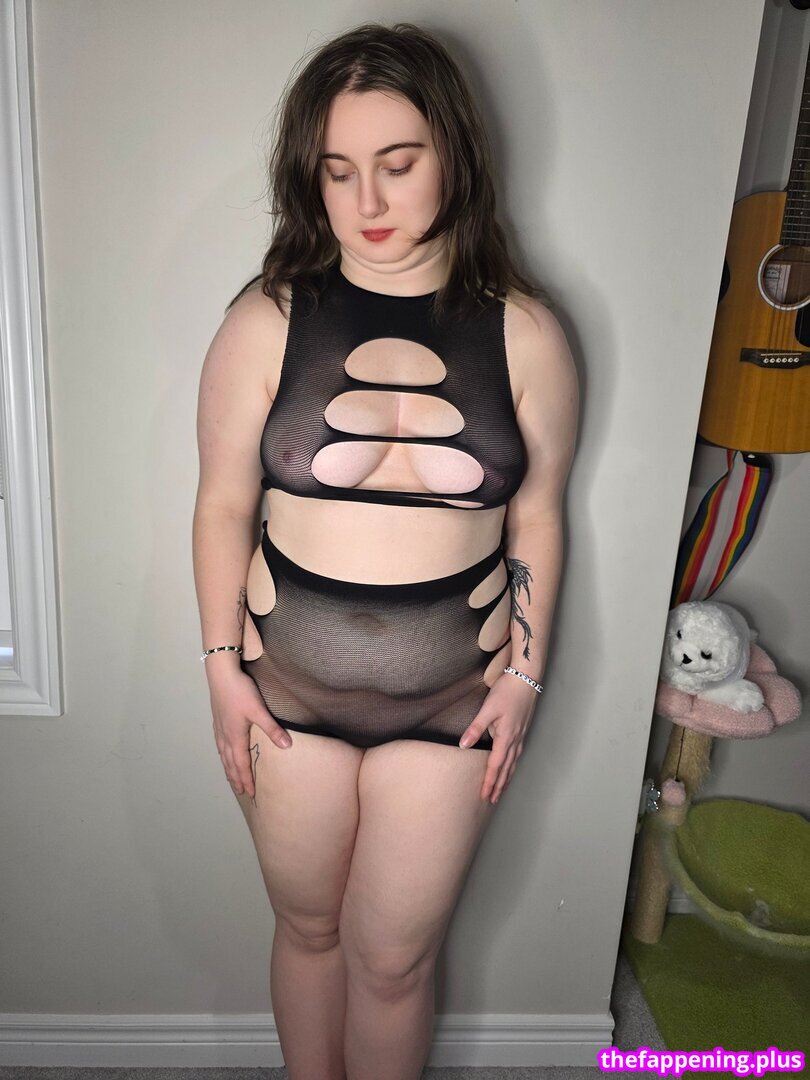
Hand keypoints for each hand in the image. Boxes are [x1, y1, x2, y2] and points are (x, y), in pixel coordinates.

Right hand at [207, 667, 291, 797]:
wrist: (221, 673)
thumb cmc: (240, 691)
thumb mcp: (258, 710)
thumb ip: (272, 729)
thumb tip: (287, 746)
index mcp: (235, 736)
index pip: (241, 764)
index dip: (246, 779)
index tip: (250, 793)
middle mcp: (225, 736)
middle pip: (229, 763)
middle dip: (236, 778)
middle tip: (241, 792)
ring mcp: (219, 728)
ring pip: (222, 754)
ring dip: (228, 768)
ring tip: (231, 778)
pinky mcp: (217, 719)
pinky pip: (219, 745)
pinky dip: (222, 755)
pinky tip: (223, 752)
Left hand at [458, 673, 538, 803]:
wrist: (527, 678)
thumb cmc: (507, 692)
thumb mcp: (488, 709)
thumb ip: (476, 728)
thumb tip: (464, 745)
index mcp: (506, 737)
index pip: (495, 766)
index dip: (489, 782)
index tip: (485, 796)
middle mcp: (515, 740)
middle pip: (506, 769)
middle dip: (499, 786)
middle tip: (492, 801)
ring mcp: (520, 736)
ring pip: (513, 763)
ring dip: (507, 778)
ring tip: (501, 790)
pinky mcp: (522, 730)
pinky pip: (517, 754)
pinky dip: (512, 766)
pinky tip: (510, 767)